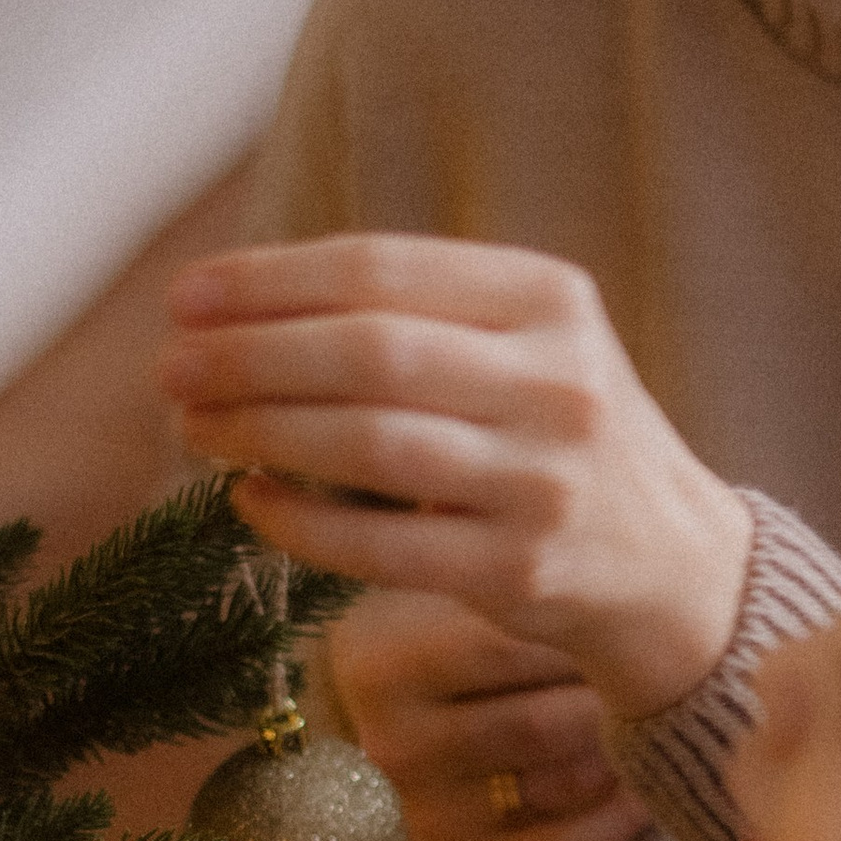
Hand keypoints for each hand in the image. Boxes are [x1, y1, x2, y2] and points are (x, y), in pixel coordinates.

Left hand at [161, 236, 752, 718]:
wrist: (671, 562)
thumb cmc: (555, 435)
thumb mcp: (523, 345)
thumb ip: (413, 314)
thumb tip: (237, 305)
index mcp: (549, 299)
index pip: (382, 270)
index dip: (269, 281)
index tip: (186, 296)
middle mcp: (556, 382)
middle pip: (369, 352)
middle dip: (249, 355)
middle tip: (170, 367)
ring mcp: (542, 481)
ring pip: (369, 445)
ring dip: (260, 432)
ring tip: (191, 426)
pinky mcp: (519, 570)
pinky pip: (380, 547)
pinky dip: (299, 522)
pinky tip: (248, 499)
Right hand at [329, 587, 650, 840]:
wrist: (394, 697)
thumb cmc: (436, 618)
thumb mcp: (449, 582)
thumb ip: (510, 575)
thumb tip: (613, 559)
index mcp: (384, 666)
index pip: (508, 649)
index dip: (588, 629)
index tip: (646, 603)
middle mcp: (396, 747)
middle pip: (542, 722)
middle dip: (616, 691)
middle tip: (681, 660)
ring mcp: (429, 810)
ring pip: (562, 780)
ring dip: (627, 747)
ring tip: (673, 709)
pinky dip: (620, 817)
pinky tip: (652, 781)